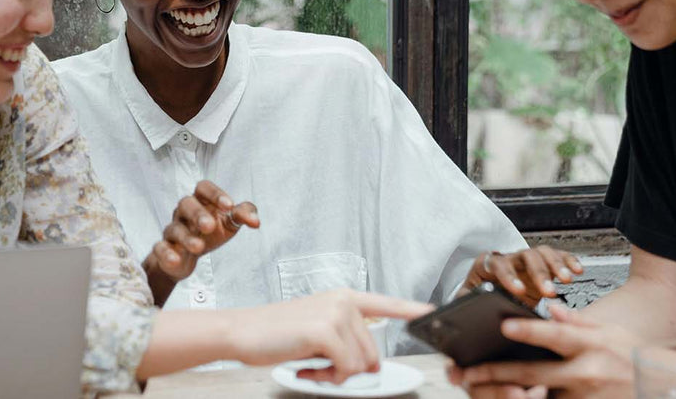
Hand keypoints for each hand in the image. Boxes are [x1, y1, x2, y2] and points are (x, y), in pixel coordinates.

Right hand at [149, 180, 259, 281]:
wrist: (187, 258)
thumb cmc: (210, 234)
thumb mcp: (229, 222)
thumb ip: (243, 215)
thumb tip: (255, 221)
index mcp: (201, 201)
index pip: (203, 187)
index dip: (215, 194)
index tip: (228, 205)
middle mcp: (184, 212)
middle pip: (186, 204)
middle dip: (197, 214)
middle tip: (209, 226)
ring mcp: (173, 230)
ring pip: (175, 228)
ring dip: (187, 237)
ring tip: (199, 247)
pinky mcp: (164, 249)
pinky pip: (160, 248)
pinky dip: (167, 254)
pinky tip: (176, 260)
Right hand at [225, 289, 431, 383]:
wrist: (243, 331)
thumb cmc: (277, 334)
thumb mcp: (317, 330)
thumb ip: (346, 339)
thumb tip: (370, 365)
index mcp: (344, 298)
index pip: (385, 304)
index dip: (411, 310)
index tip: (432, 312)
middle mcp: (344, 301)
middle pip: (373, 353)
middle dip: (349, 369)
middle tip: (319, 365)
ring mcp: (336, 313)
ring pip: (360, 364)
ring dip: (336, 375)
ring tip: (311, 364)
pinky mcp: (325, 330)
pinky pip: (346, 369)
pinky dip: (328, 377)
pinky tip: (307, 368)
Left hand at [448, 303, 638, 398]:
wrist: (660, 387)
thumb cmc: (634, 357)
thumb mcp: (611, 332)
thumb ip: (578, 322)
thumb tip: (554, 311)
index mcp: (592, 346)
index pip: (556, 336)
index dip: (530, 330)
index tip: (504, 325)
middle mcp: (586, 374)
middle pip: (535, 374)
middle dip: (497, 373)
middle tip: (466, 372)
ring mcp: (584, 398)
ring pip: (538, 397)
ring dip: (509, 394)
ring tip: (477, 389)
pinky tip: (511, 396)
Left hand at [465, 245, 583, 306]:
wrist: (486, 297)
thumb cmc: (476, 298)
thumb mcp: (467, 301)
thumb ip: (468, 302)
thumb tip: (470, 308)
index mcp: (487, 265)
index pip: (498, 264)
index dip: (509, 276)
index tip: (519, 291)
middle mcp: (508, 259)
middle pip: (525, 256)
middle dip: (538, 273)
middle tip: (549, 291)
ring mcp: (526, 261)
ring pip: (542, 253)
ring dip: (556, 265)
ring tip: (567, 279)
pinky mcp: (541, 265)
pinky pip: (556, 256)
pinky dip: (567, 260)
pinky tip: (576, 270)